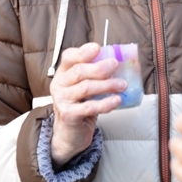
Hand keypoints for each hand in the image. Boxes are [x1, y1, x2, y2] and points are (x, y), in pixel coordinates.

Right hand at [48, 42, 124, 166]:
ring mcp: (62, 100)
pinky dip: (105, 103)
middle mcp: (59, 85)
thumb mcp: (86, 87)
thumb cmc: (80, 106)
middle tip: (115, 65)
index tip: (98, 48)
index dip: (83, 51)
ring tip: (122, 85)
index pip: (69, 57)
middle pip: (79, 71)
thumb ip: (95, 75)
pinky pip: (89, 107)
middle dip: (99, 67)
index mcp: (63, 74)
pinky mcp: (69, 115)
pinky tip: (117, 100)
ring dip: (107, 85)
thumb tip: (118, 63)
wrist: (70, 134)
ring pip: (85, 88)